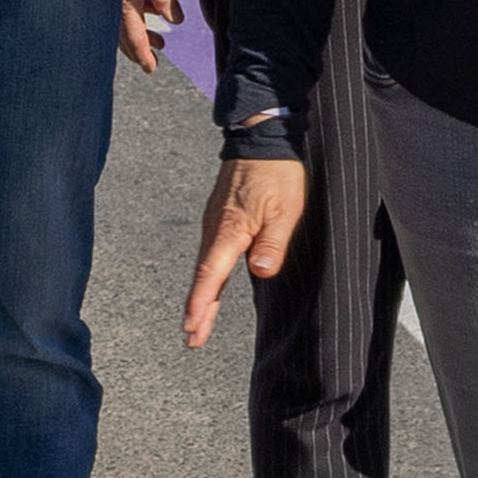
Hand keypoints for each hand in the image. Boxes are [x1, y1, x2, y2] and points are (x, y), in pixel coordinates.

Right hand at [183, 156, 308, 344]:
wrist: (261, 138)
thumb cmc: (277, 173)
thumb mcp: (286, 209)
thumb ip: (273, 242)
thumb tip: (260, 271)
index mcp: (230, 230)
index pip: (212, 275)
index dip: (201, 304)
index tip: (192, 328)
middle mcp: (215, 229)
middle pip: (203, 276)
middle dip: (197, 310)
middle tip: (191, 339)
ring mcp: (214, 222)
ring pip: (206, 265)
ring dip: (202, 295)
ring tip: (198, 321)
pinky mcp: (219, 216)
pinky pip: (211, 252)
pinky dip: (208, 276)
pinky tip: (211, 286)